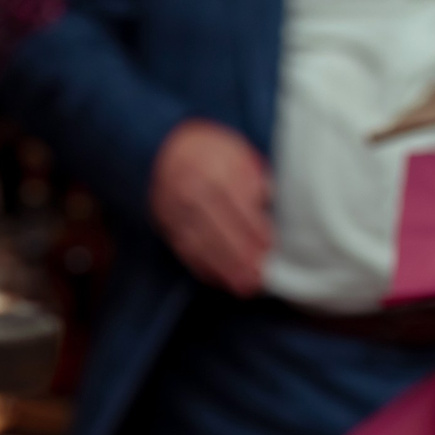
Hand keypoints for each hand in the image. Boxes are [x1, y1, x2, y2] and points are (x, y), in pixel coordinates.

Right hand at [150, 119, 272, 295]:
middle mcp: (190, 188)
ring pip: (199, 241)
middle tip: (258, 277)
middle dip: (238, 255)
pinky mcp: (165, 222)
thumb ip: (255, 176)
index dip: (252, 227)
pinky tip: (219, 279)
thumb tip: (269, 199)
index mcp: (213, 167)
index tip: (269, 247)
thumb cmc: (212, 152)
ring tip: (243, 286)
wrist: (166, 148)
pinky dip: (201, 266)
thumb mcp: (238, 152)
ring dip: (222, 267)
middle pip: (216, 226)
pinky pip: (183, 247)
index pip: (235, 201)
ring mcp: (174, 207)